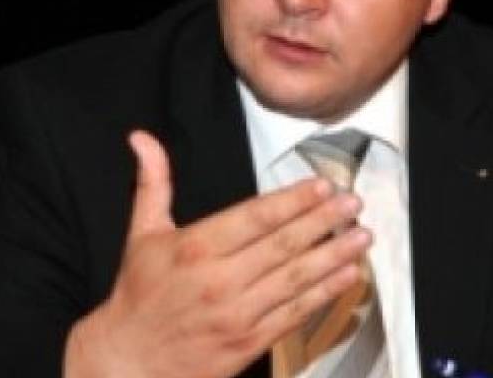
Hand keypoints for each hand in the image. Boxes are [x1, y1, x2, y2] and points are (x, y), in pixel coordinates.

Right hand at [64, 130, 371, 377]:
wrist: (130, 362)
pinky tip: (347, 277)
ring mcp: (237, 314)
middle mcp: (219, 280)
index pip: (254, 218)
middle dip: (324, 222)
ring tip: (362, 236)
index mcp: (194, 248)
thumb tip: (142, 138)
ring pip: (295, 279)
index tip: (322, 187)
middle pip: (282, 245)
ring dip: (334, 256)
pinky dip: (324, 294)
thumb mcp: (142, 234)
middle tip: (353, 204)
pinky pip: (294, 314)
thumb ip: (152, 182)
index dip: (292, 201)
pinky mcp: (248, 343)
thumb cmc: (139, 296)